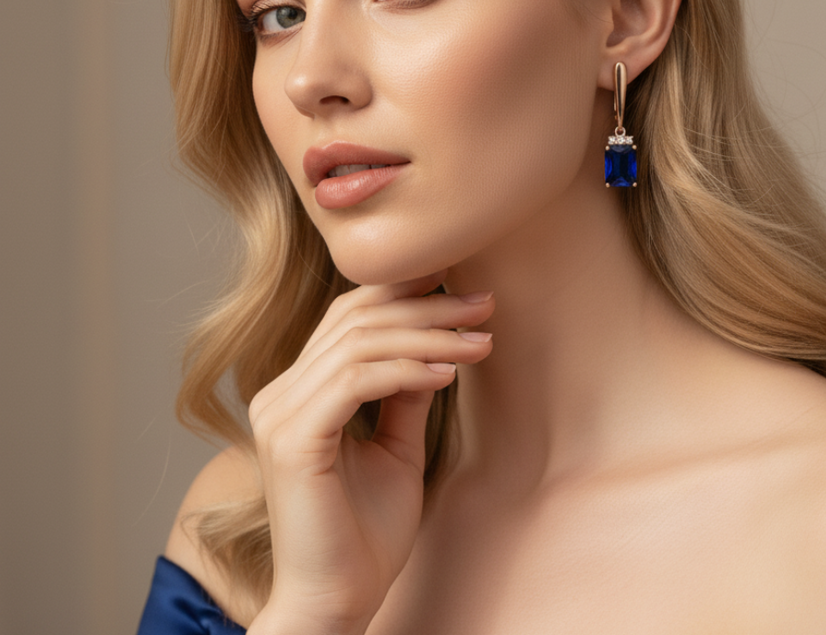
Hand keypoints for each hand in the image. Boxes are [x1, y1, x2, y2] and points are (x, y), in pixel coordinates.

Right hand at [246, 271, 494, 634]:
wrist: (337, 604)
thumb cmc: (366, 534)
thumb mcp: (397, 447)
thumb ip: (406, 393)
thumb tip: (436, 344)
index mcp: (298, 391)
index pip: (347, 317)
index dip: (402, 291)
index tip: (459, 283)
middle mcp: (280, 394)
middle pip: (356, 319)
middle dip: (427, 307)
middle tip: (484, 304)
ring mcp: (280, 414)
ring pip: (360, 344)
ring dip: (428, 336)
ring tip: (480, 341)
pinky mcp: (294, 439)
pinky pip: (355, 381)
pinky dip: (406, 370)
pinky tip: (449, 373)